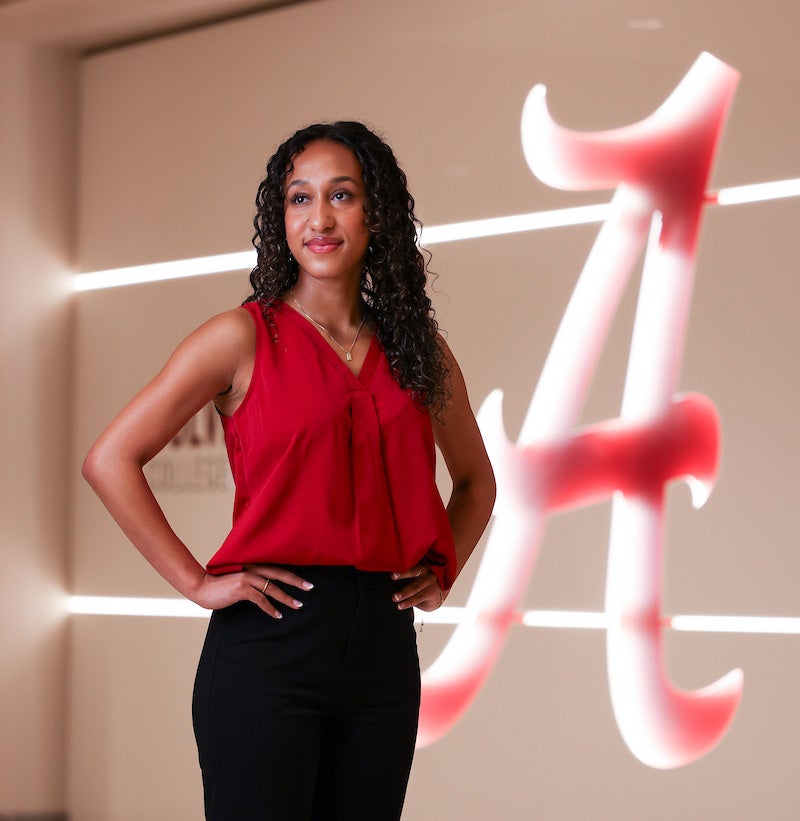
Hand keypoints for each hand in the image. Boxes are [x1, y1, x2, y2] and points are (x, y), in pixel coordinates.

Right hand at [189, 565, 313, 618]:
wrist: (201, 587)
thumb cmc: (221, 585)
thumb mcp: (239, 579)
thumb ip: (253, 580)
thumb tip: (268, 587)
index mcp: (253, 564)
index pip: (277, 568)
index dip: (291, 573)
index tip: (304, 579)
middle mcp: (252, 568)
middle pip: (280, 574)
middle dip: (296, 581)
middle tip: (310, 588)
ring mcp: (247, 577)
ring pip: (272, 588)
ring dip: (286, 598)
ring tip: (298, 605)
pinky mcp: (241, 588)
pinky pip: (261, 599)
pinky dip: (270, 608)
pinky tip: (278, 615)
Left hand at [391, 563, 445, 611]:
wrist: (436, 595)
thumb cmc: (421, 582)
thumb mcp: (416, 574)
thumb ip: (407, 572)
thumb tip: (388, 575)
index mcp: (421, 563)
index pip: (412, 562)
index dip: (403, 564)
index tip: (393, 566)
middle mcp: (428, 571)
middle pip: (415, 571)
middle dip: (403, 573)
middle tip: (392, 576)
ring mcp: (431, 582)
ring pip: (416, 587)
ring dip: (404, 592)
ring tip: (394, 598)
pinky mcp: (432, 593)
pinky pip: (418, 598)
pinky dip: (408, 602)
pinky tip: (400, 605)